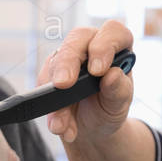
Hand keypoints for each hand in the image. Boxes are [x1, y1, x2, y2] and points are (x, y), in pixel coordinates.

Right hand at [40, 20, 134, 145]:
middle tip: (63, 85)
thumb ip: (118, 90)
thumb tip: (112, 75)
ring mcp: (68, 57)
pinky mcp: (50, 72)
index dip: (104, 46)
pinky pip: (43, 84)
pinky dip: (50, 108)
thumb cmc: (110, 108)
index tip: (97, 71)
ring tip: (63, 124)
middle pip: (76, 40)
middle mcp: (90, 46)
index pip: (112, 32)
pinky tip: (59, 125)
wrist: (92, 128)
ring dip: (55, 96)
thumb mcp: (119, 104)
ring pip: (55, 64)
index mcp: (115, 46)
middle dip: (67, 63)